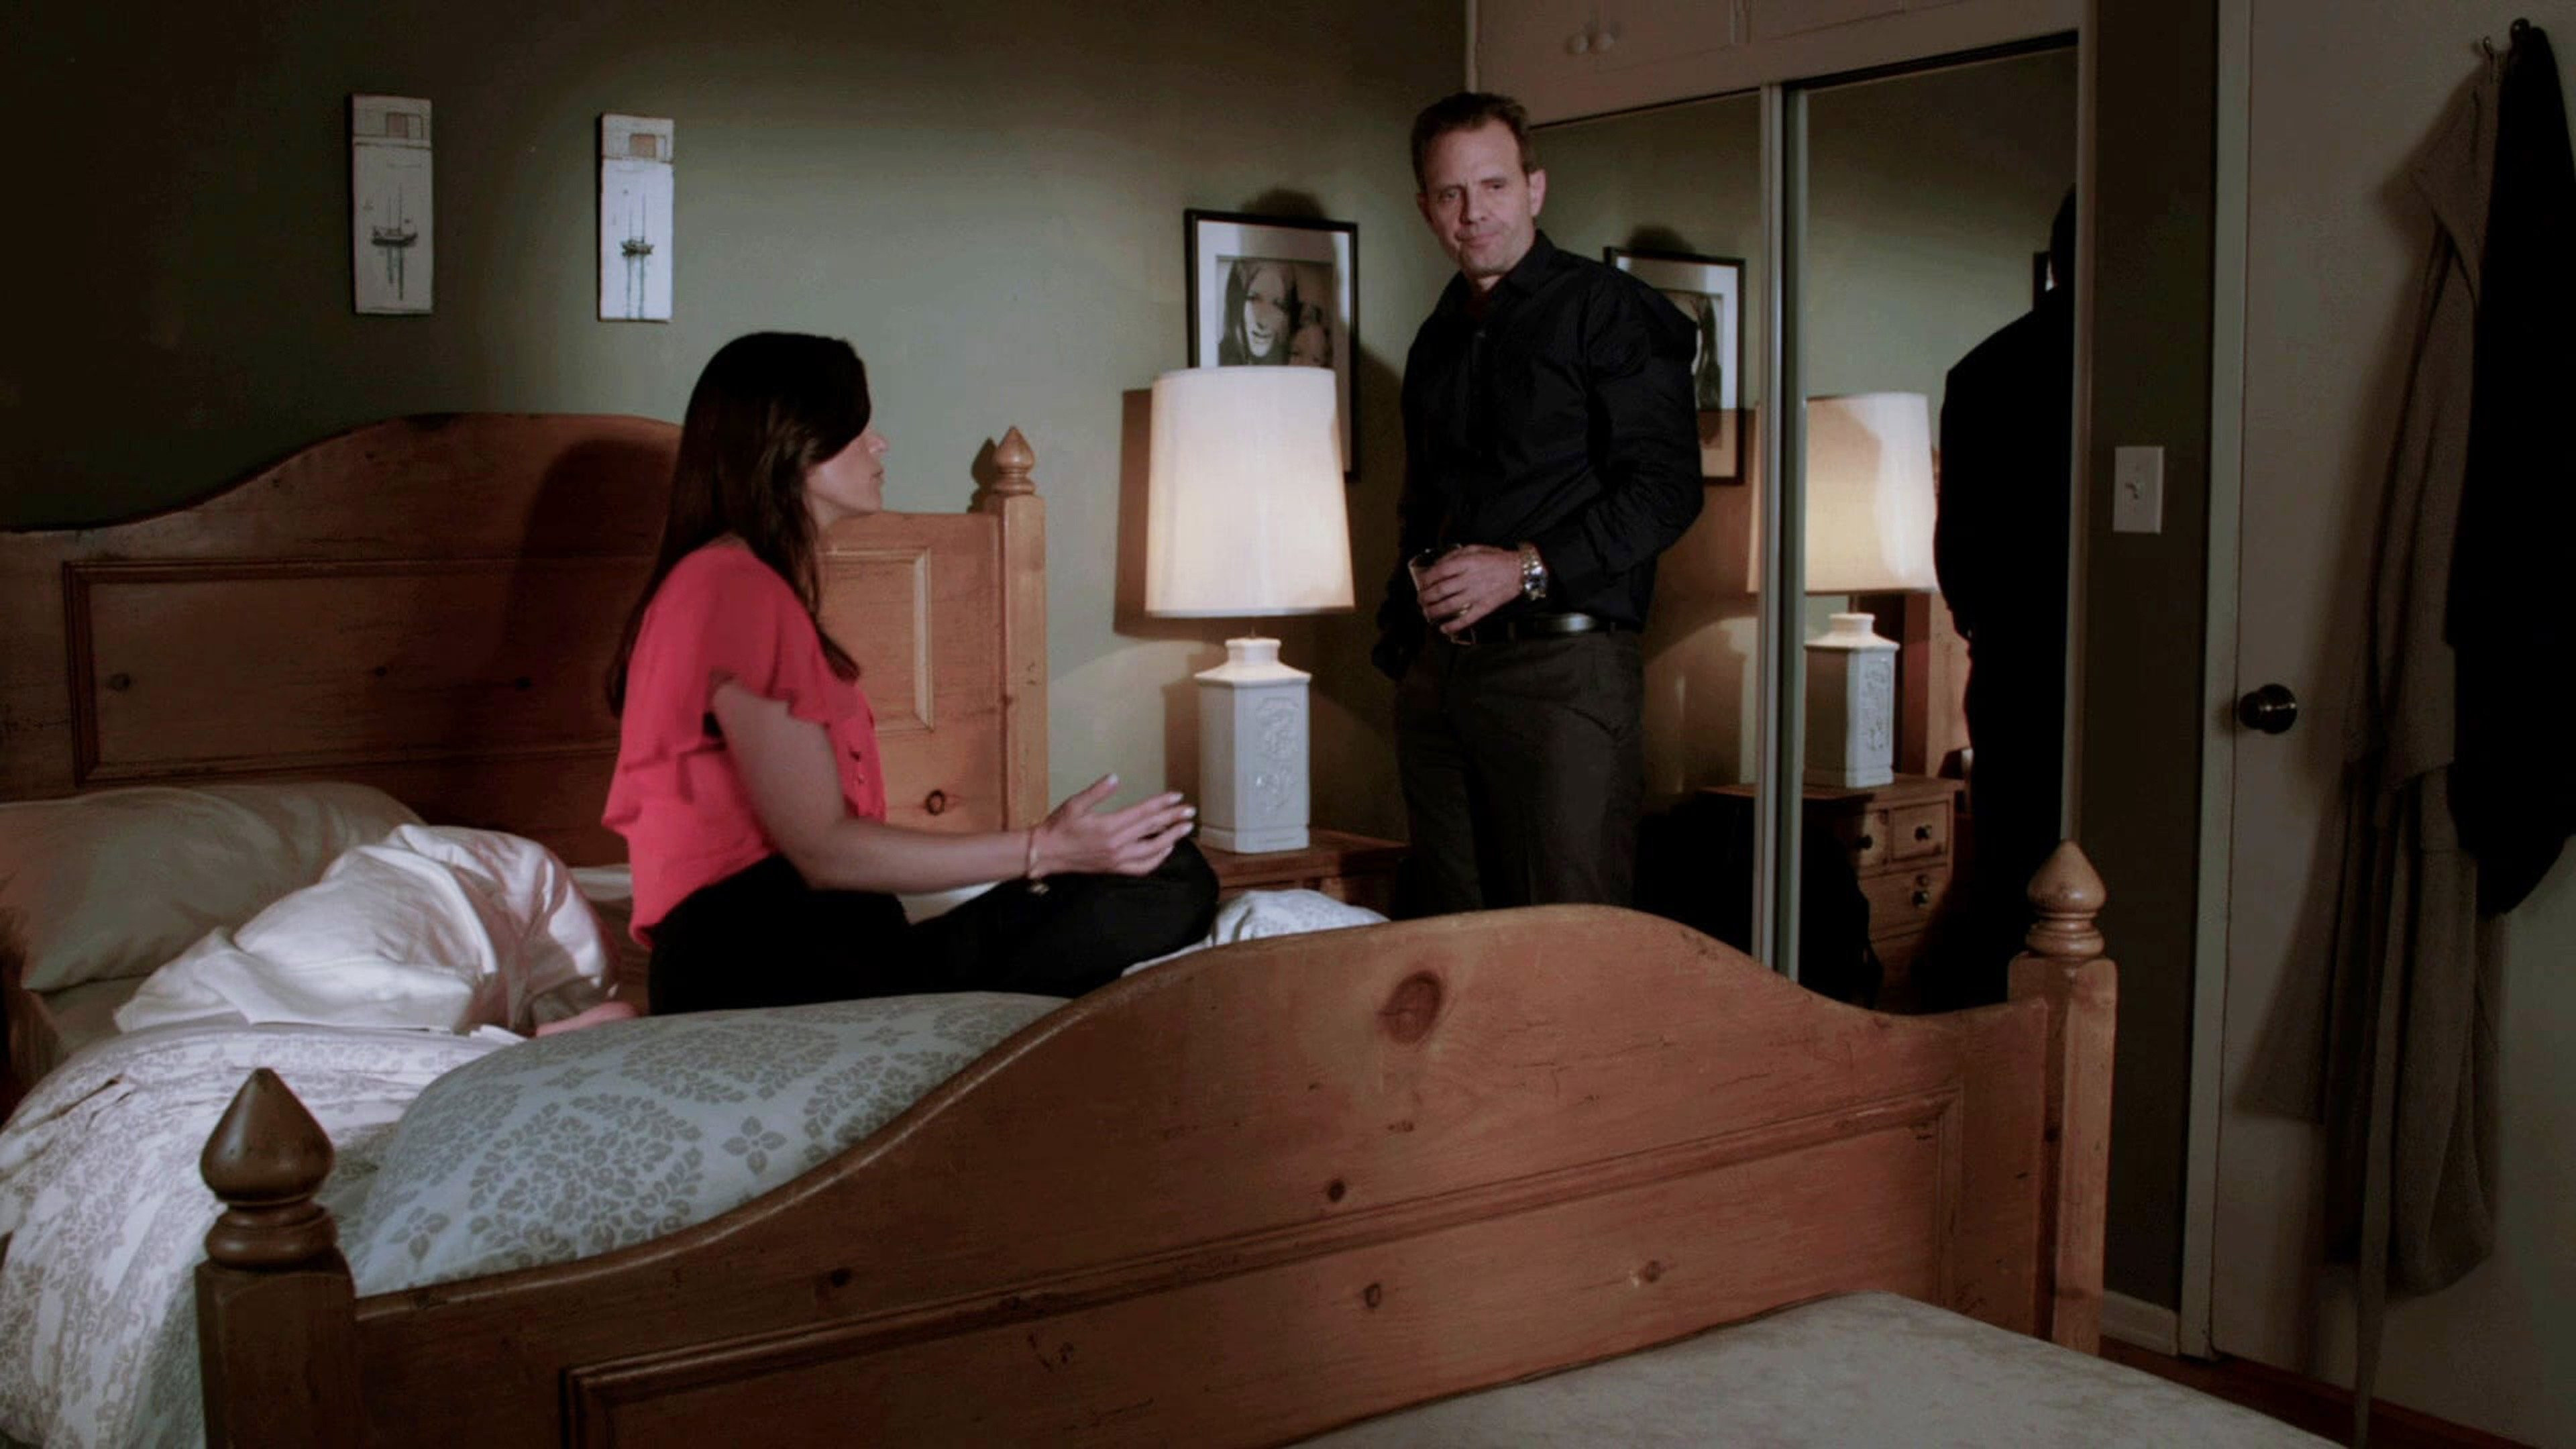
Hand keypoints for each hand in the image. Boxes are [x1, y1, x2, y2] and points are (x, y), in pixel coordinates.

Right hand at [1030, 774, 1195, 877]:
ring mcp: (1117, 859)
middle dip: (1173, 819)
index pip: (1143, 813)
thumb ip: (1097, 791)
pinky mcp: (1114, 868)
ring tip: (1185, 829)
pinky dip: (1157, 859)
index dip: (1162, 804)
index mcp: (1109, 826)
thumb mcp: (1075, 804)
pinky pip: (1142, 867)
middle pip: (1152, 829)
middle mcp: (1117, 844)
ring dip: (1171, 839)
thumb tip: (1115, 777)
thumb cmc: (1058, 827)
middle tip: (1191, 812)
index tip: (1178, 798)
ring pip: (1152, 850)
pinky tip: (1165, 851)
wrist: (1046, 854)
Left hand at [1415, 545, 1523, 634]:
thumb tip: (1437, 564)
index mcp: (1466, 563)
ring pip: (1449, 606)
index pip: (1439, 572)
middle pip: (1440, 590)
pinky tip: (1444, 629)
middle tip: (1420, 600)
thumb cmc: (1497, 558)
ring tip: (1427, 614)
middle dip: (1425, 597)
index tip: (1421, 583)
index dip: (1426, 579)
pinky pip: (1467, 619)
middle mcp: (1469, 579)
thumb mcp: (1475, 548)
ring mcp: (1476, 594)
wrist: (1520, 571)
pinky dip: (1454, 626)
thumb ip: (1454, 555)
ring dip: (1434, 612)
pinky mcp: (1484, 607)